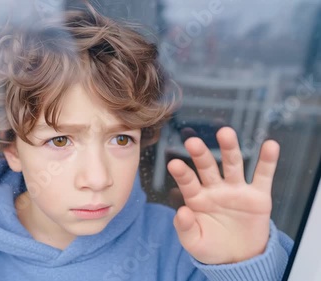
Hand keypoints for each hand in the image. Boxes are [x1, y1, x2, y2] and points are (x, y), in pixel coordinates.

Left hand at [167, 127, 278, 263]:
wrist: (239, 257)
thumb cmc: (211, 246)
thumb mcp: (194, 242)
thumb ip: (185, 228)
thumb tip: (181, 212)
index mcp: (196, 198)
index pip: (187, 182)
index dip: (181, 173)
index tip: (173, 164)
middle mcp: (215, 188)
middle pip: (207, 167)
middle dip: (201, 154)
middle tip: (192, 142)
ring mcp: (236, 189)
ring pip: (232, 164)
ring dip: (229, 148)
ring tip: (225, 133)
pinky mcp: (258, 195)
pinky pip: (263, 175)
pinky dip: (267, 161)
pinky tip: (270, 146)